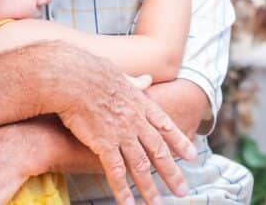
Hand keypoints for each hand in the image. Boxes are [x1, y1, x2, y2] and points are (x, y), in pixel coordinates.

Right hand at [47, 43, 197, 204]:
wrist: (74, 77)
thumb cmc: (91, 72)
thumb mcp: (120, 74)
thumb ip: (135, 81)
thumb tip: (146, 79)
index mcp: (141, 103)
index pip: (165, 126)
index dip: (179, 142)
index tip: (192, 156)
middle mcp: (136, 120)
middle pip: (158, 150)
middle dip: (171, 172)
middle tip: (182, 190)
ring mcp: (122, 133)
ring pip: (140, 165)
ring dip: (149, 187)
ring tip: (157, 204)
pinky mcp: (103, 143)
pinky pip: (115, 171)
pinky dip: (122, 190)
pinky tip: (128, 204)